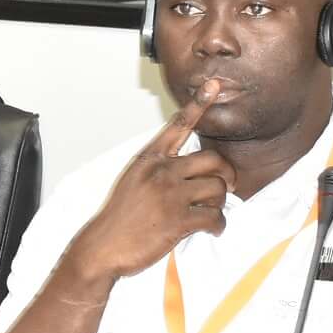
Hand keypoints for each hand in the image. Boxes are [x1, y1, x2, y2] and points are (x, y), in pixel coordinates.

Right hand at [60, 84, 233, 287]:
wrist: (103, 247)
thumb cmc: (119, 216)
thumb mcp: (132, 180)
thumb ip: (158, 168)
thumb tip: (192, 168)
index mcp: (149, 159)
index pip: (178, 126)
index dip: (198, 104)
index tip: (214, 86)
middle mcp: (161, 172)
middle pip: (212, 160)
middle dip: (227, 174)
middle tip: (228, 184)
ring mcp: (170, 195)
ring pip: (217, 189)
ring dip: (220, 203)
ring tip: (209, 212)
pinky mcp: (178, 221)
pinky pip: (215, 217)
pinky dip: (218, 225)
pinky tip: (212, 229)